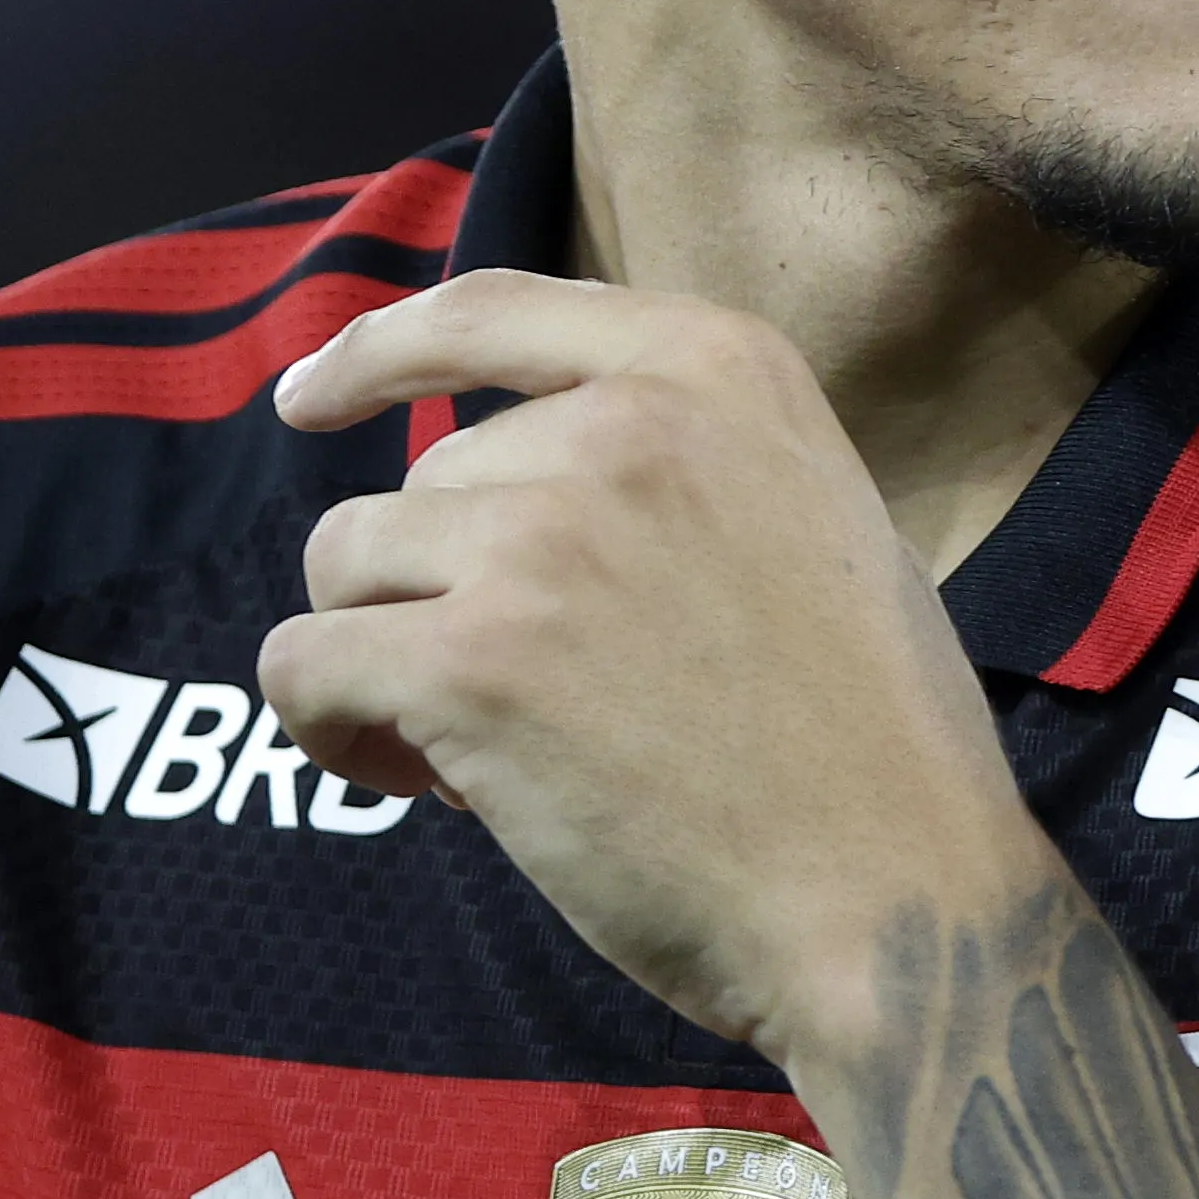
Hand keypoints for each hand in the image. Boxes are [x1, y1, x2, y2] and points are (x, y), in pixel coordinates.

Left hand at [263, 271, 1048, 1067]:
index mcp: (722, 369)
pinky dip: (331, 726)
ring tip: (478, 748)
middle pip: (423, 474)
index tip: (311, 399)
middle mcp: (626, 425)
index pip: (492, 309)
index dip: (378, 350)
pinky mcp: (471, 664)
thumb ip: (685, 460)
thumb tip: (511, 481)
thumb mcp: (815, 516)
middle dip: (443, 586)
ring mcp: (543, 537)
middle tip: (537, 699)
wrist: (894, 888)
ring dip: (383, 654)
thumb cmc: (867, 736)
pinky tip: (422, 781)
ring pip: (347, 564)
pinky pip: (305, 663)